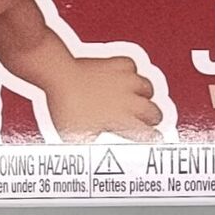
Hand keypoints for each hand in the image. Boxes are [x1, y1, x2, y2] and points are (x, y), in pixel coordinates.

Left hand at [46, 56, 160, 141]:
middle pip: (153, 110)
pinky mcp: (118, 63)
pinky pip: (132, 67)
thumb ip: (94, 144)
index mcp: (122, 120)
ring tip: (140, 99)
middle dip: (152, 118)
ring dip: (145, 95)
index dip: (152, 138)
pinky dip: (131, 73)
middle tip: (149, 121)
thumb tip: (95, 151)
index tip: (153, 139)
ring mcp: (125, 79)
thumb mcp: (79, 137)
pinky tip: (126, 77)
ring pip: (147, 87)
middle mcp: (128, 99)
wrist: (61, 77)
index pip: (147, 133)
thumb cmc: (67, 108)